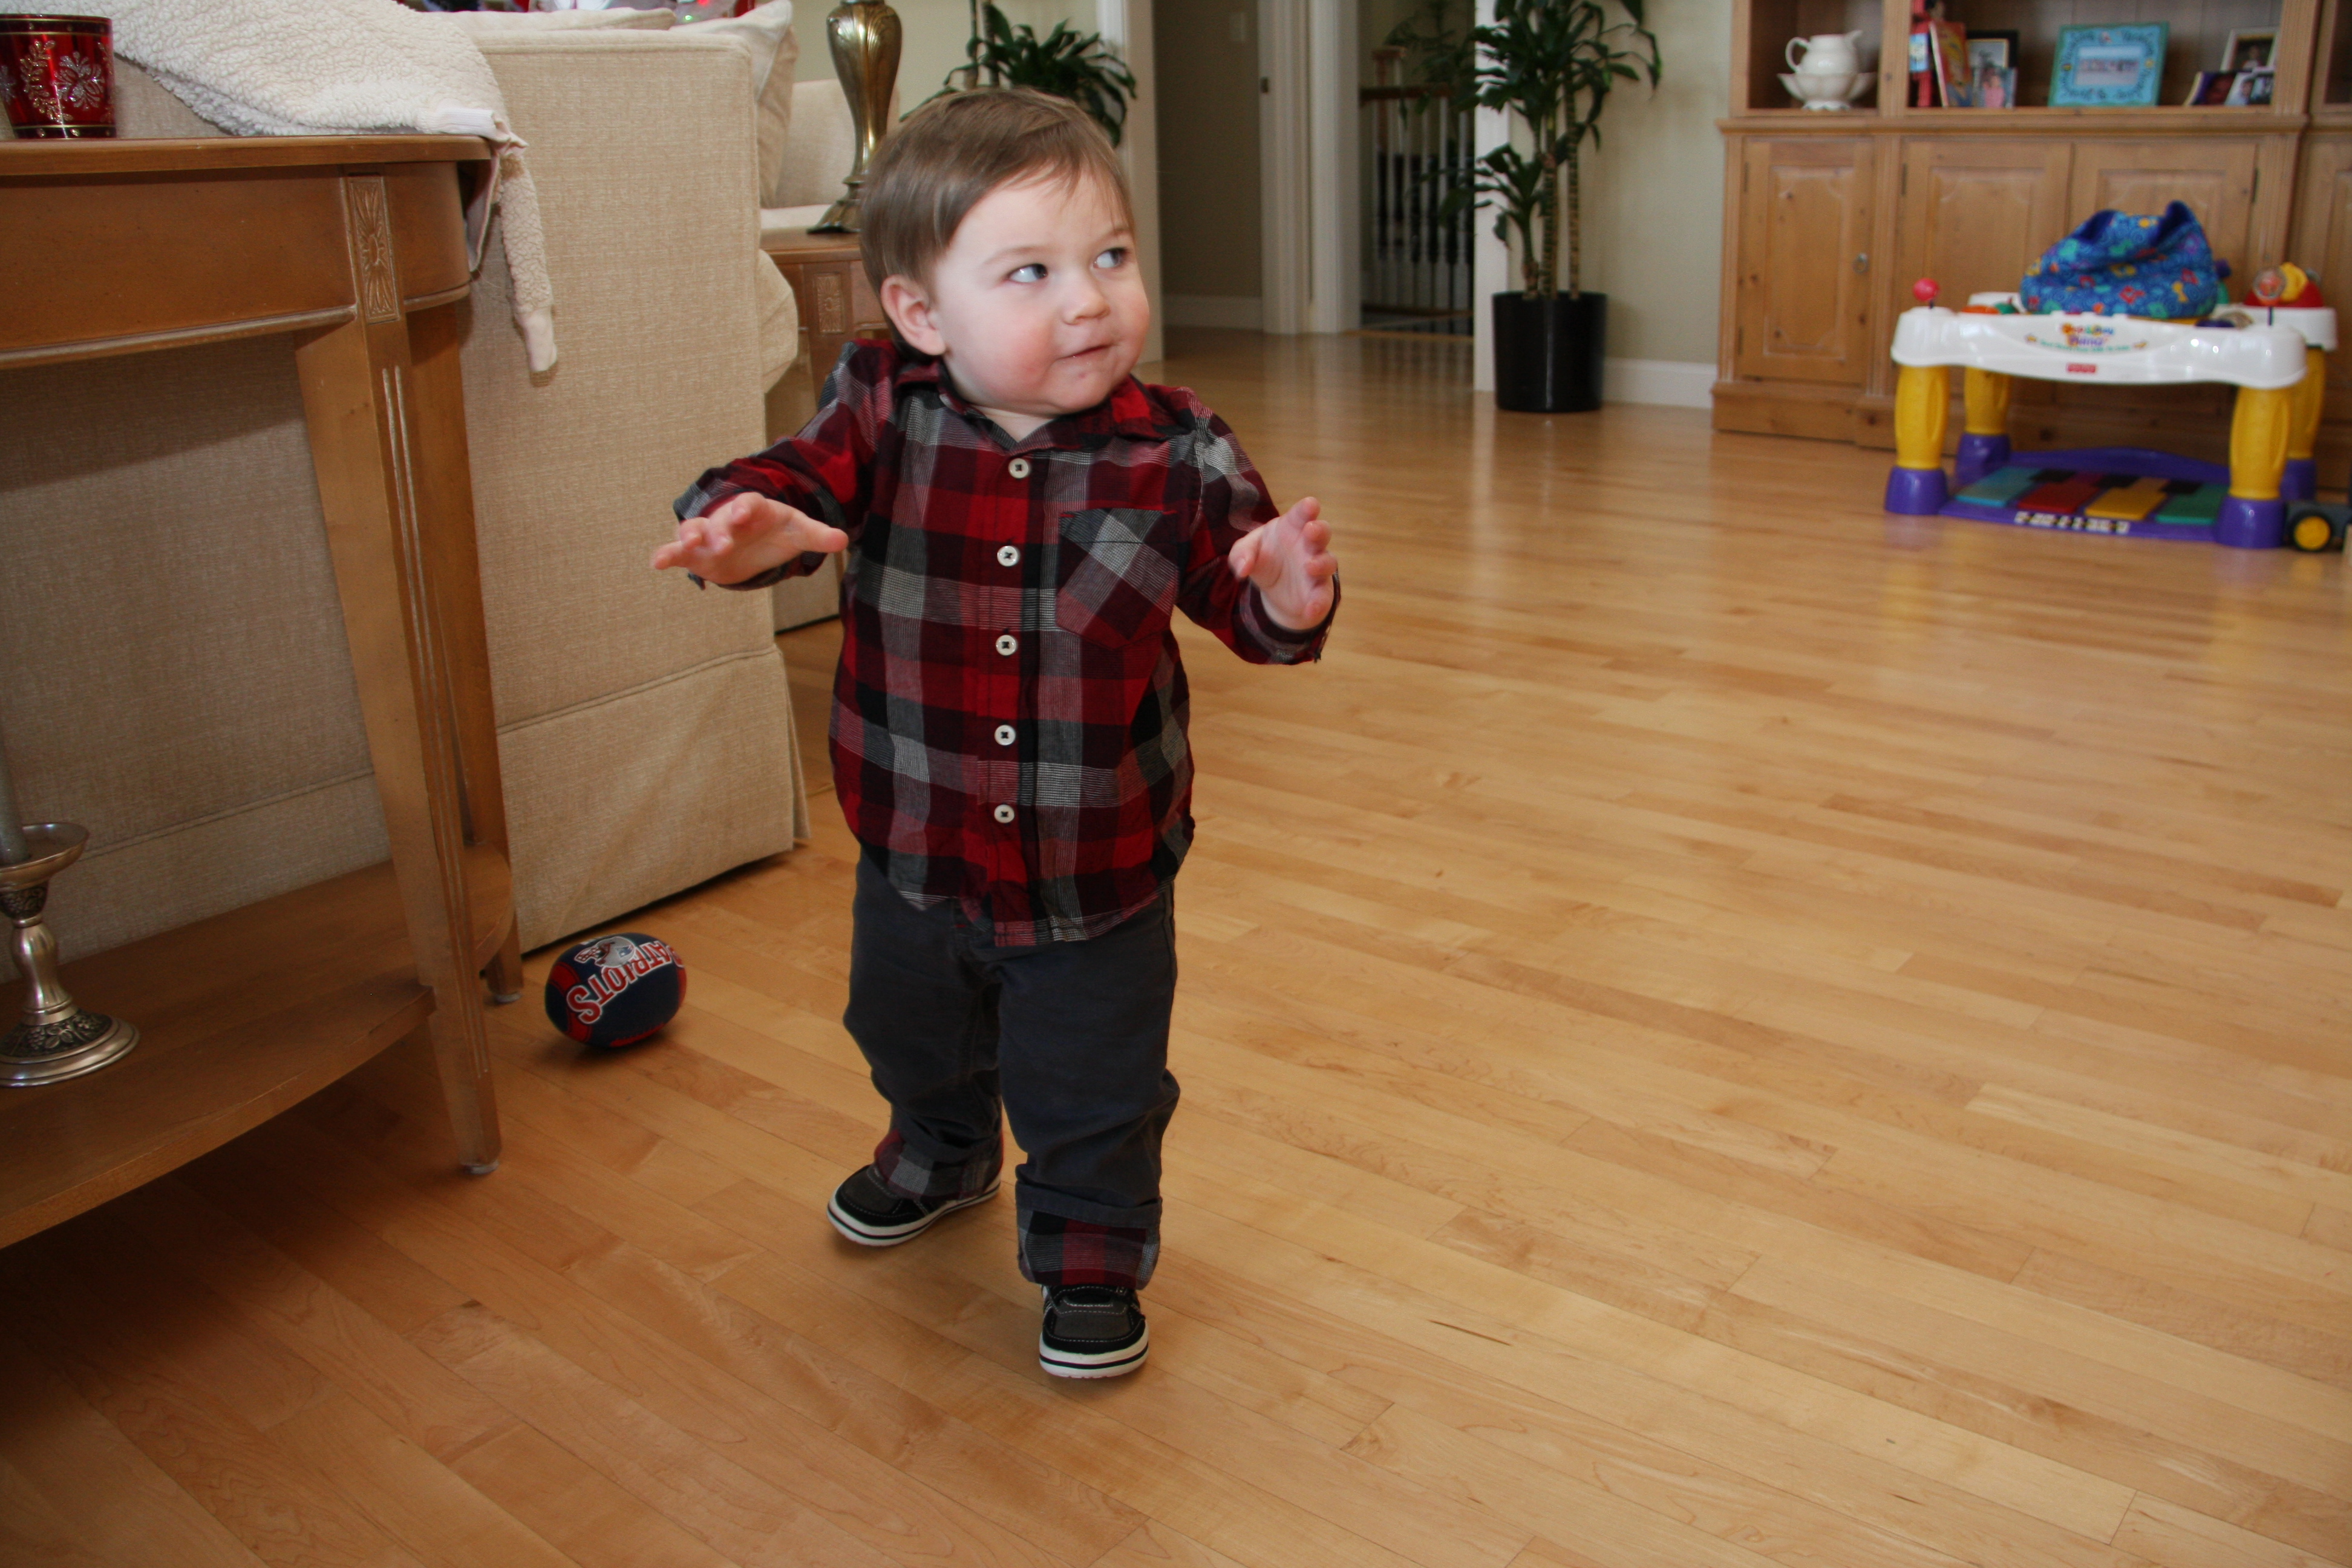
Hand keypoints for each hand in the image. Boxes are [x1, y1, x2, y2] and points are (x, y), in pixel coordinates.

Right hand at [651, 493, 847, 582]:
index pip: (749, 504)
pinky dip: (666, 555)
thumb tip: (842, 539)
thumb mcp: (797, 532)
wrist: (753, 542)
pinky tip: (656, 563)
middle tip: (725, 543)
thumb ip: (817, 535)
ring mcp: (708, 535)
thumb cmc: (775, 532)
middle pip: (720, 521)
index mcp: (753, 508)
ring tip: (686, 547)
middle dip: (721, 530)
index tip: (744, 512)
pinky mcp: (696, 554)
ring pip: (693, 531)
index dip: (746, 507)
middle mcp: (726, 519)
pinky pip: (677, 552)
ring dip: (689, 538)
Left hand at [1228, 496, 1335, 630]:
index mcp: (1292, 526)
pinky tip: (1311, 610)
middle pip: (1321, 532)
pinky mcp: (1318, 591)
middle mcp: (1308, 544)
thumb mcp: (1246, 552)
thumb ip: (1241, 554)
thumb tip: (1242, 568)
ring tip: (1310, 567)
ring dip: (1321, 563)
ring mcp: (1317, 567)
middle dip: (1319, 530)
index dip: (1307, 508)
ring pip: (1328, 561)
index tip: (1310, 504)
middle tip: (1311, 530)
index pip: (1301, 513)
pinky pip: (1323, 596)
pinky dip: (1319, 603)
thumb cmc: (1263, 557)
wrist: (1274, 588)